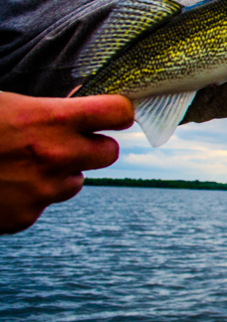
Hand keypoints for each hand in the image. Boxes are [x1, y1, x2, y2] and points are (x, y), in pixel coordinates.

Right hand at [0, 92, 133, 234]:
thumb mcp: (6, 104)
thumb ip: (46, 109)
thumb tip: (77, 106)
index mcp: (49, 119)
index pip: (118, 112)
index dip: (118, 112)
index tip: (113, 113)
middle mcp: (54, 156)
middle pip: (110, 153)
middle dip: (93, 145)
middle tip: (68, 139)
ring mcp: (40, 190)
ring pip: (76, 181)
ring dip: (60, 172)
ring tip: (20, 161)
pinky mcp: (24, 217)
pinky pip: (44, 203)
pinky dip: (30, 195)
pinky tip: (2, 184)